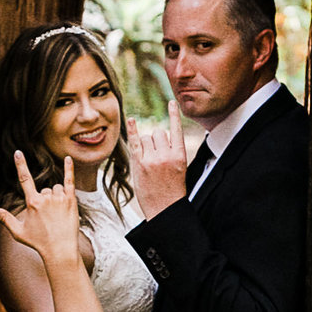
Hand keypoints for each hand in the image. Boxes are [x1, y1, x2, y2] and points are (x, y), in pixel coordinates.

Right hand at [0, 152, 81, 265]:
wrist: (60, 250)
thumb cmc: (38, 242)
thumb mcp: (18, 232)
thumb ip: (4, 218)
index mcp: (32, 203)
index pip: (24, 179)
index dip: (21, 165)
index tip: (18, 152)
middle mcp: (46, 198)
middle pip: (44, 189)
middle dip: (44, 199)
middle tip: (48, 217)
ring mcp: (59, 198)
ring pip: (55, 188)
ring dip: (55, 196)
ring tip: (57, 214)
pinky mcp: (71, 200)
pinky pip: (69, 181)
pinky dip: (69, 169)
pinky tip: (68, 158)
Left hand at [129, 100, 189, 215]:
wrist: (165, 210)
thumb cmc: (173, 191)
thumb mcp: (181, 170)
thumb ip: (173, 152)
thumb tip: (160, 136)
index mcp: (180, 155)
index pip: (176, 129)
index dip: (173, 114)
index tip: (171, 102)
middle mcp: (166, 154)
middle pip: (159, 133)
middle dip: (157, 141)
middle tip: (157, 158)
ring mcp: (152, 158)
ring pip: (147, 138)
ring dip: (146, 145)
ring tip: (150, 162)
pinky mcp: (139, 163)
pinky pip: (135, 141)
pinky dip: (132, 129)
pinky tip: (131, 120)